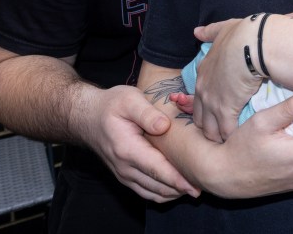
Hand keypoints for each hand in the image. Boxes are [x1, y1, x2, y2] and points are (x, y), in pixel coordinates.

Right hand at [78, 85, 199, 201]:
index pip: (157, 170)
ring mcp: (124, 174)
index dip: (177, 180)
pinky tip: (178, 188)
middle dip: (181, 189)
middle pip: (157, 186)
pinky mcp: (125, 175)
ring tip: (195, 187)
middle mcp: (125, 167)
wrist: (87, 116)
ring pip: (152, 193)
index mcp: (128, 149)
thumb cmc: (110, 105)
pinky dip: (162, 193)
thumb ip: (147, 113)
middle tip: (205, 184)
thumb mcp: (129, 99)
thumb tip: (164, 126)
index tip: (196, 185)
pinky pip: (145, 191)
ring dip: (173, 194)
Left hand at [191, 16, 264, 141]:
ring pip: (209, 128)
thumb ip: (210, 32)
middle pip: (199, 117)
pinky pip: (226, 131)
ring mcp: (212, 101)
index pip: (198, 97)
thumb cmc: (242, 34)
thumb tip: (196, 31)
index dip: (206, 106)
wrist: (252, 43)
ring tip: (229, 144)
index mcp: (203, 72)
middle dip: (209, 126)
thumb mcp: (223, 30)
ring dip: (218, 135)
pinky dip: (232, 137)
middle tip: (220, 133)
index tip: (215, 112)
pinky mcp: (226, 110)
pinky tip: (240, 141)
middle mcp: (203, 89)